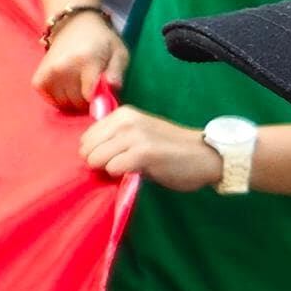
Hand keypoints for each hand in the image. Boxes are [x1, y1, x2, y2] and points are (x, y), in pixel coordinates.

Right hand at [36, 11, 126, 110]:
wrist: (74, 24)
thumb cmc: (101, 40)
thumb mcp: (118, 52)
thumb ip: (117, 72)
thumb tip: (112, 87)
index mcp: (86, 60)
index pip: (89, 96)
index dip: (98, 100)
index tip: (103, 93)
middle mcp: (63, 67)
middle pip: (77, 102)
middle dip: (87, 101)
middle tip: (92, 87)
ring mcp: (48, 73)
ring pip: (63, 104)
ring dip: (73, 101)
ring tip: (80, 86)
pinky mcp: (38, 79)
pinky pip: (50, 100)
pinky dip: (58, 98)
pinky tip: (66, 87)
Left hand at [83, 105, 226, 190]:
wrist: (204, 156)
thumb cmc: (170, 149)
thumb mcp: (138, 135)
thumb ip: (113, 139)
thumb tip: (86, 155)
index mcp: (122, 114)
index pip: (85, 138)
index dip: (96, 153)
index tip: (116, 158)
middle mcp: (126, 120)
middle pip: (87, 150)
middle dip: (99, 163)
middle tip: (122, 166)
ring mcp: (134, 135)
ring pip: (96, 159)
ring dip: (109, 171)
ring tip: (131, 168)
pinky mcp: (143, 152)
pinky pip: (112, 169)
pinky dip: (121, 176)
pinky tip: (138, 172)